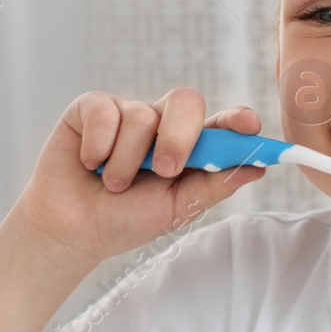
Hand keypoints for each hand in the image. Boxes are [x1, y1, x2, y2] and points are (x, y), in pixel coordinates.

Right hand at [8, 87, 266, 265]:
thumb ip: (213, 186)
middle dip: (178, 136)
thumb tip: (258, 168)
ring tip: (112, 184)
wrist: (72, 230)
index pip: (220, 123)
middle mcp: (160, 124)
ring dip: (126, 160)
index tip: (249, 126)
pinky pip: (104, 111)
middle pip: (185, 101)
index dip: (236, 120)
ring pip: (140, 115)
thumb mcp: (175, 209)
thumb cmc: (123, 221)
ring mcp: (126, 113)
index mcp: (188, 147)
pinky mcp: (91, 109)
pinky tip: (89, 163)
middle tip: (164, 170)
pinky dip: (97, 145)